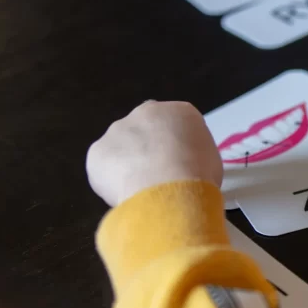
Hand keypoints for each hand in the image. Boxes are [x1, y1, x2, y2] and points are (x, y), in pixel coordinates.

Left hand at [87, 101, 222, 206]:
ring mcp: (117, 130)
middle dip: (147, 149)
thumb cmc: (198, 175)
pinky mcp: (97, 151)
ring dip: (127, 164)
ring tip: (141, 191)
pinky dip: (111, 181)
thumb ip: (193, 153)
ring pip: (121, 147)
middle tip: (156, 177)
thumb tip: (181, 163)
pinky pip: (104, 167)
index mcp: (180, 112)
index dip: (175, 146)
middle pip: (144, 129)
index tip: (178, 165)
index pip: (176, 123)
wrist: (168, 189)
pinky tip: (126, 196)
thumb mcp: (211, 159)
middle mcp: (146, 112)